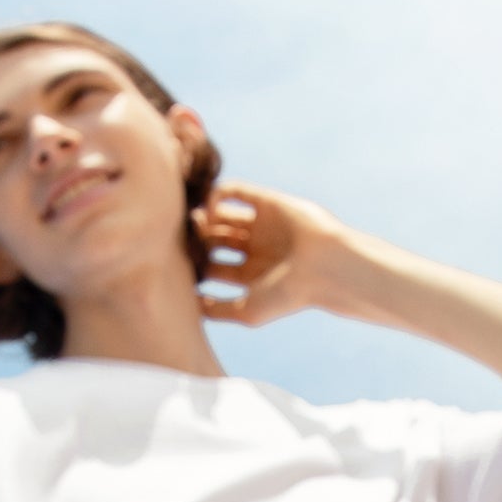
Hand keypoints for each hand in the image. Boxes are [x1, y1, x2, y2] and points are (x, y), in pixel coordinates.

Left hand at [194, 180, 349, 327]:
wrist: (322, 268)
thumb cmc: (287, 295)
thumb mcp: (245, 311)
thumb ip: (215, 310)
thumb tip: (187, 307)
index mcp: (250, 274)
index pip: (211, 266)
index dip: (193, 267)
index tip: (179, 269)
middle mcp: (255, 248)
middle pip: (213, 240)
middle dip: (196, 241)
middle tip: (182, 241)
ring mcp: (261, 224)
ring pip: (221, 216)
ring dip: (203, 218)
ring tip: (194, 224)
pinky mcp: (267, 201)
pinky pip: (236, 190)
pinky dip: (217, 195)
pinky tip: (209, 209)